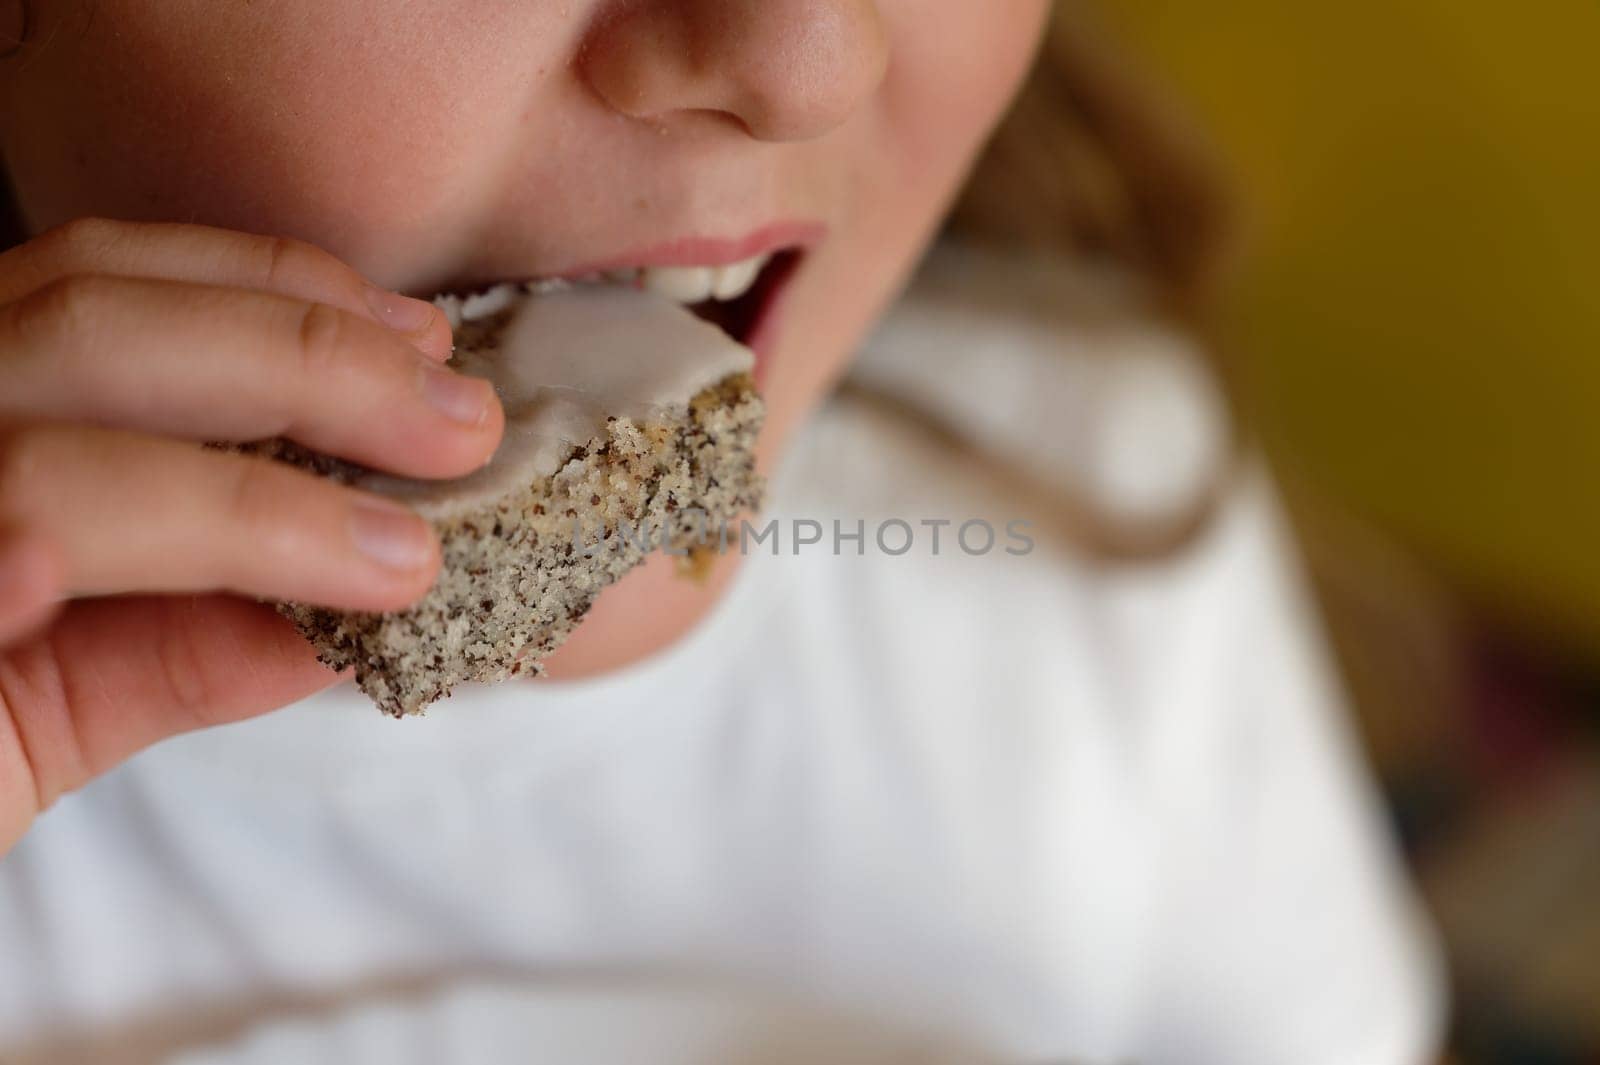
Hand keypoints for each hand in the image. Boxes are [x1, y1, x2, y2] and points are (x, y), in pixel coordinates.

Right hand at [0, 218, 500, 853]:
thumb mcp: (46, 698)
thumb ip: (179, 643)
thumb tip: (349, 614)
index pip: (98, 280)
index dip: (273, 290)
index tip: (417, 340)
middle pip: (92, 313)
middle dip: (308, 355)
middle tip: (461, 422)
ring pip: (64, 426)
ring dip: (269, 491)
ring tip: (410, 552)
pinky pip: (20, 537)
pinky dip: (176, 556)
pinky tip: (305, 609)